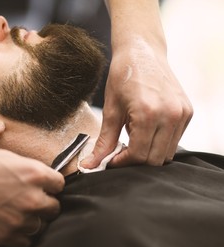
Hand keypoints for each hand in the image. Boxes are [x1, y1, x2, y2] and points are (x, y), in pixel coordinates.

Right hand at [0, 147, 63, 246]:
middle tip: (29, 200)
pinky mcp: (5, 235)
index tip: (45, 187)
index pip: (59, 184)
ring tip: (15, 212)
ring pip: (40, 226)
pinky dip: (19, 235)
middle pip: (54, 208)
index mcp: (33, 174)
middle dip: (44, 203)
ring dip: (31, 220)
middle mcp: (31, 198)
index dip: (51, 185)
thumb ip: (27, 170)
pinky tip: (9, 224)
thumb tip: (37, 178)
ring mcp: (19, 219)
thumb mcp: (5, 157)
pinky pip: (25, 241)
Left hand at [83, 39, 192, 166]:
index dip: (122, 163)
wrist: (142, 50)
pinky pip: (174, 141)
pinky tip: (144, 132)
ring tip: (131, 140)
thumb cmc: (123, 76)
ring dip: (148, 153)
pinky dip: (159, 144)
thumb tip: (89, 165)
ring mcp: (182, 114)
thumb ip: (103, 141)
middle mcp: (171, 115)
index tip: (110, 160)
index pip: (139, 156)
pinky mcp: (187, 112)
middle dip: (135, 161)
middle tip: (119, 153)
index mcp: (149, 114)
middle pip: (155, 160)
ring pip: (166, 154)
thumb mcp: (110, 110)